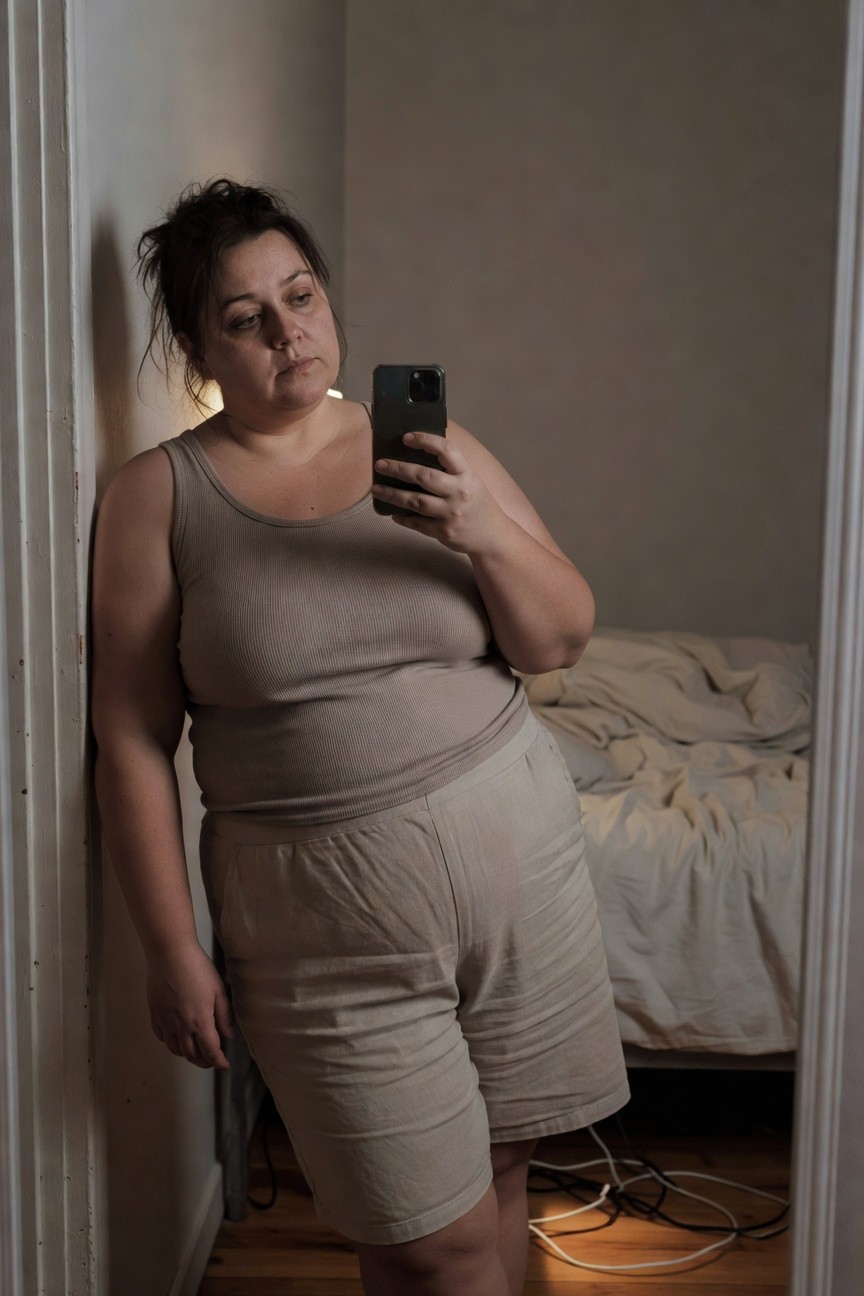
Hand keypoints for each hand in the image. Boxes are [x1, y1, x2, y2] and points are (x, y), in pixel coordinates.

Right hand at [146, 941, 233, 1069]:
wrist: (170, 954)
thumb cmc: (197, 968)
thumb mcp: (218, 989)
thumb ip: (223, 1015)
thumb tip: (228, 1035)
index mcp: (200, 1021)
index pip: (211, 1051)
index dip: (219, 1061)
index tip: (224, 1066)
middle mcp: (181, 1026)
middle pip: (192, 1054)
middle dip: (204, 1061)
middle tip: (212, 1061)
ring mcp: (166, 1022)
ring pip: (175, 1049)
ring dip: (187, 1055)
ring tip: (195, 1053)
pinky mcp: (155, 1014)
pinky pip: (162, 1037)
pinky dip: (171, 1043)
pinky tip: (177, 1038)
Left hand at [372, 431, 505, 555]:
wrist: (494, 536)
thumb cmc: (477, 503)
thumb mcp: (471, 480)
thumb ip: (450, 469)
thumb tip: (417, 454)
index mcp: (467, 474)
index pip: (446, 450)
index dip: (425, 440)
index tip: (407, 437)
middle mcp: (459, 492)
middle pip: (423, 476)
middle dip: (398, 468)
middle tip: (380, 464)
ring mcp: (451, 514)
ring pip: (414, 501)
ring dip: (392, 494)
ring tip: (376, 489)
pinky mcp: (443, 532)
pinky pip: (417, 523)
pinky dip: (402, 517)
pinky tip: (392, 512)